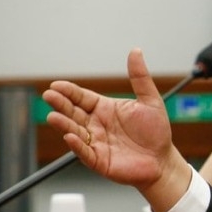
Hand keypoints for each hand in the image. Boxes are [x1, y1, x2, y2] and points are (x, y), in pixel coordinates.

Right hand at [42, 48, 191, 211]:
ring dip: (63, 124)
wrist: (163, 160)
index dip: (69, 91)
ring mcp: (96, 142)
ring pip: (74, 131)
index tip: (56, 85)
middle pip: (73, 112)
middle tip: (49, 95)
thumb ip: (140, 77)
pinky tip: (70, 137)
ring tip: (53, 116)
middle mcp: (96, 125)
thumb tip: (136, 51)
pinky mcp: (99, 160)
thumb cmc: (156, 131)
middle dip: (60, 104)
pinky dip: (77, 145)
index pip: (82, 97)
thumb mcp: (150, 100)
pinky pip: (85, 153)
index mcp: (105, 109)